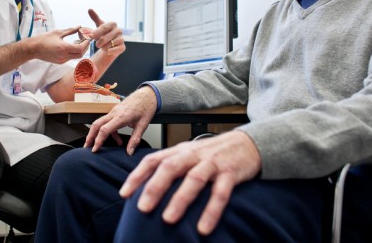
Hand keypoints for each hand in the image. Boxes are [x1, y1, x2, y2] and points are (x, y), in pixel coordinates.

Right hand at [28, 26, 90, 63]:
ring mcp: (62, 60)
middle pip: (80, 54)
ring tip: (78, 41)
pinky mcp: (60, 62)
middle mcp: (64, 56)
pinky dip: (74, 52)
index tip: (87, 37)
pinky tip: (72, 45)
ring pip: (76, 57)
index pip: (80, 48)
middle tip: (85, 39)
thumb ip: (70, 30)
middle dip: (85, 47)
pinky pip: (70, 58)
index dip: (86, 43)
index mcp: (63, 48)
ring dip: (80, 50)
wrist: (33, 49)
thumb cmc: (44, 39)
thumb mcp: (58, 32)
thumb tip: (79, 26)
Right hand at [84, 86, 156, 153]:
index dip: (98, 140)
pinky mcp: (115, 111)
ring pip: (100, 122)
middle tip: (86, 147)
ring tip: (97, 145)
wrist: (148, 94)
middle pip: (97, 124)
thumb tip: (129, 152)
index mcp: (121, 117)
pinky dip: (109, 131)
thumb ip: (135, 139)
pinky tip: (117, 140)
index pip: (105, 130)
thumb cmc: (146, 107)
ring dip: (96, 133)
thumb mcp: (143, 125)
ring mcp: (114, 111)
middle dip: (90, 136)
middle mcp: (114, 113)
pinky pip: (108, 122)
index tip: (94, 150)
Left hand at [87, 9, 124, 56]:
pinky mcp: (122, 47)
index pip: (103, 27)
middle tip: (96, 44)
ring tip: (103, 46)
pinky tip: (107, 50)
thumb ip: (95, 18)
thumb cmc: (104, 34)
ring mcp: (121, 39)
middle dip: (98, 42)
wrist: (110, 45)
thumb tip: (89, 9)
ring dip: (102, 47)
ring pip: (108, 45)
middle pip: (104, 38)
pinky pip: (112, 51)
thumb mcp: (98, 26)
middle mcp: (119, 30)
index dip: (96, 33)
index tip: (91, 36)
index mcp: (113, 24)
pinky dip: (107, 51)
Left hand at [119, 131, 261, 235]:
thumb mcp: (189, 155)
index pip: (154, 160)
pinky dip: (211, 210)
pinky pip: (221, 192)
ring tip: (168, 219)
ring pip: (194, 178)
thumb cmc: (212, 154)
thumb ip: (170, 167)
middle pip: (170, 167)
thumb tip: (145, 190)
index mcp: (180, 151)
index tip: (124, 194)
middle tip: (142, 207)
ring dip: (180, 199)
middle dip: (155, 187)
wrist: (247, 144)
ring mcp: (212, 163)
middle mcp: (193, 154)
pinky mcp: (231, 173)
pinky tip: (203, 227)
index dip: (137, 176)